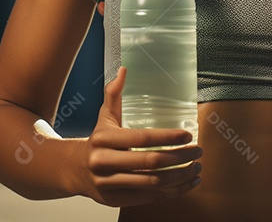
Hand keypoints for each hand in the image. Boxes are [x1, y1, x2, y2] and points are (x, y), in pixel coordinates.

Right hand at [82, 66, 202, 206]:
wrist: (73, 170)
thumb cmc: (96, 140)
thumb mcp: (103, 117)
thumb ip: (114, 95)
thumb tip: (124, 69)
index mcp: (103, 139)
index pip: (142, 138)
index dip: (168, 138)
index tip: (188, 136)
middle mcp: (103, 163)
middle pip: (150, 163)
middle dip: (180, 158)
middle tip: (198, 152)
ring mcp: (107, 184)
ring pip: (152, 184)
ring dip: (180, 178)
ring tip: (196, 169)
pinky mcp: (113, 201)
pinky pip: (148, 198)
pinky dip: (171, 193)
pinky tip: (186, 184)